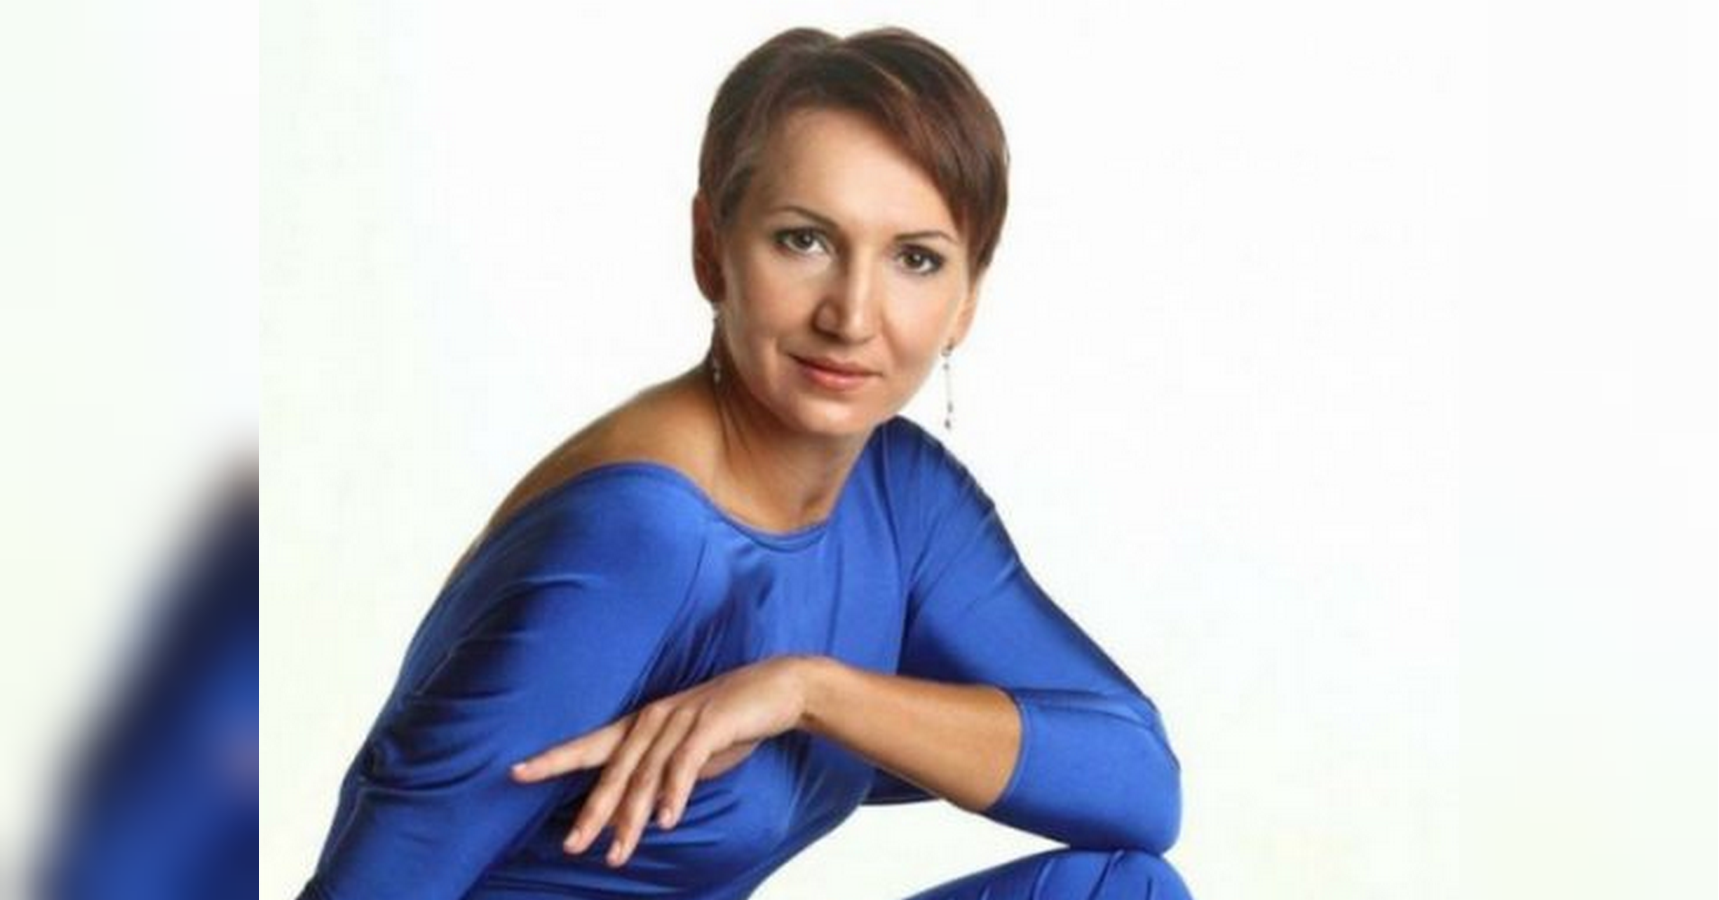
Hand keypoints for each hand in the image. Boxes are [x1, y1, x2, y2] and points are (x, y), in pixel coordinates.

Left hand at [509, 654, 813, 867]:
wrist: (779, 688)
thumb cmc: (729, 722)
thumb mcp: (685, 752)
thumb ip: (656, 776)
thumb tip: (629, 815)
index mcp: (641, 724)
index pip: (589, 744)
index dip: (554, 758)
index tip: (516, 773)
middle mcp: (653, 720)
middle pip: (614, 771)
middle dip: (592, 812)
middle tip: (571, 846)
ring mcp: (680, 719)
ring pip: (646, 775)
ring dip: (632, 819)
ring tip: (618, 854)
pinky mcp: (709, 724)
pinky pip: (685, 764)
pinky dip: (673, 793)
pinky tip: (667, 820)